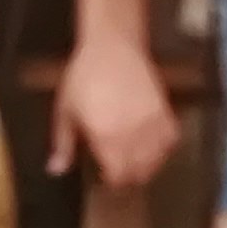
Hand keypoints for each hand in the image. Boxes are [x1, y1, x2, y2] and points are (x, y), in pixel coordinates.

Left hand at [52, 28, 180, 190]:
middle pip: (139, 172)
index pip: (118, 175)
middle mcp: (133, 135)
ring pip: (157, 160)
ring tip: (134, 161)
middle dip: (129, 177)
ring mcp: (152, 124)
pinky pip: (171, 141)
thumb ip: (63, 144)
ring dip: (147, 165)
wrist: (112, 46)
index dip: (112, 181)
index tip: (105, 178)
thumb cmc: (83, 76)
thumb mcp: (65, 110)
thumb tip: (55, 170)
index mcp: (106, 137)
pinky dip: (163, 148)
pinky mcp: (165, 111)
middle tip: (118, 170)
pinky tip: (151, 145)